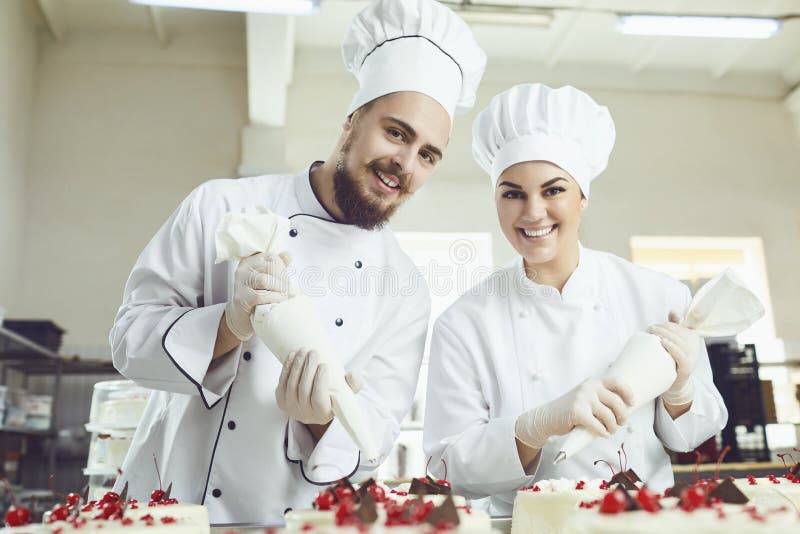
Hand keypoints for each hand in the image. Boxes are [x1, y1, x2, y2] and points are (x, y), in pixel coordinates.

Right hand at [224, 252, 291, 341]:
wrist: (242, 318)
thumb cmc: (258, 297)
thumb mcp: (269, 279)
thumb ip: (278, 266)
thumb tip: (288, 255)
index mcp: (251, 261)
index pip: (272, 258)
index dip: (283, 269)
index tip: (286, 281)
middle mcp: (243, 269)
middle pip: (270, 267)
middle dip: (283, 280)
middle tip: (287, 291)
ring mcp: (240, 283)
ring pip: (264, 280)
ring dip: (279, 290)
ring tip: (283, 297)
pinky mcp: (240, 298)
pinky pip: (260, 296)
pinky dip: (273, 299)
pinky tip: (277, 303)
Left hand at [275, 348, 361, 425]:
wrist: (314, 401)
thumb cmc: (334, 394)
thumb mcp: (347, 391)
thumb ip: (354, 384)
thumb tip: (351, 375)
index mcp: (322, 415)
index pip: (318, 399)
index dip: (320, 381)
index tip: (324, 365)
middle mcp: (305, 415)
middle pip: (303, 389)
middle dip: (308, 368)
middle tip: (314, 353)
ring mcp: (291, 408)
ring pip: (291, 385)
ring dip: (297, 365)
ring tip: (304, 350)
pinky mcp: (281, 400)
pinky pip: (282, 383)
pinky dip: (287, 367)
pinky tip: (293, 355)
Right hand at [515, 377, 633, 449]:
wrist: (548, 417)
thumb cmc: (571, 411)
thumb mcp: (586, 398)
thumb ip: (602, 399)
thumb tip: (625, 409)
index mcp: (593, 383)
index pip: (616, 382)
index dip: (627, 392)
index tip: (631, 403)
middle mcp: (588, 388)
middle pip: (616, 402)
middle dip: (622, 415)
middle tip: (621, 423)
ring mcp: (582, 399)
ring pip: (609, 416)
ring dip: (613, 427)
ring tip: (610, 430)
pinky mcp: (577, 412)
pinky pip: (598, 425)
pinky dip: (603, 432)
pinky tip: (603, 434)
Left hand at [647, 311, 699, 405]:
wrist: (673, 386)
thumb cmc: (671, 361)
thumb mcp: (672, 343)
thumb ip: (674, 327)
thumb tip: (672, 311)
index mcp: (692, 339)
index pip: (683, 327)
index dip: (670, 324)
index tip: (656, 325)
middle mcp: (694, 348)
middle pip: (680, 333)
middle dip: (664, 328)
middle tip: (650, 329)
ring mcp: (691, 359)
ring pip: (681, 342)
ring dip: (666, 335)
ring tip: (653, 334)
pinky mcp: (686, 369)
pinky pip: (682, 356)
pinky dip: (673, 347)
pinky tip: (663, 342)